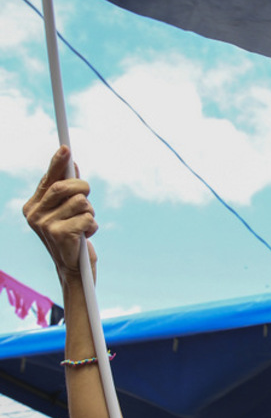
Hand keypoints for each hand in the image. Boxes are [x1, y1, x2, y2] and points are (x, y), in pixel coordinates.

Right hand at [23, 147, 98, 280]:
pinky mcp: (60, 234)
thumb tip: (71, 163)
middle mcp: (34, 215)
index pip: (47, 180)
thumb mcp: (66, 211)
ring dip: (90, 212)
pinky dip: (92, 225)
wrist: (73, 270)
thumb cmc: (72, 237)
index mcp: (32, 207)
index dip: (58, 163)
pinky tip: (85, 236)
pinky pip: (87, 217)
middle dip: (83, 188)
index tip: (66, 148)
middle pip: (65, 187)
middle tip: (88, 196)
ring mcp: (45, 225)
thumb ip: (66, 190)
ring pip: (81, 202)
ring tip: (84, 224)